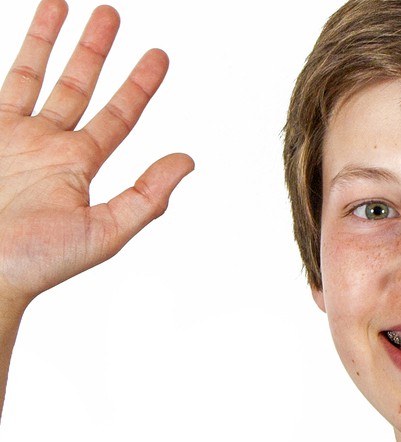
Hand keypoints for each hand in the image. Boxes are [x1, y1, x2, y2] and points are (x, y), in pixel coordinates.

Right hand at [0, 0, 193, 309]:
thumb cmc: (36, 262)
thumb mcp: (104, 232)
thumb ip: (146, 197)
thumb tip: (187, 162)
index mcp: (78, 167)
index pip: (118, 115)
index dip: (139, 85)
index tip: (158, 56)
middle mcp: (48, 146)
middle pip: (77, 86)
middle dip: (94, 51)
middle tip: (110, 15)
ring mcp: (11, 136)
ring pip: (34, 75)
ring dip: (49, 40)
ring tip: (63, 4)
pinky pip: (1, 86)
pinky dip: (14, 59)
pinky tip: (22, 37)